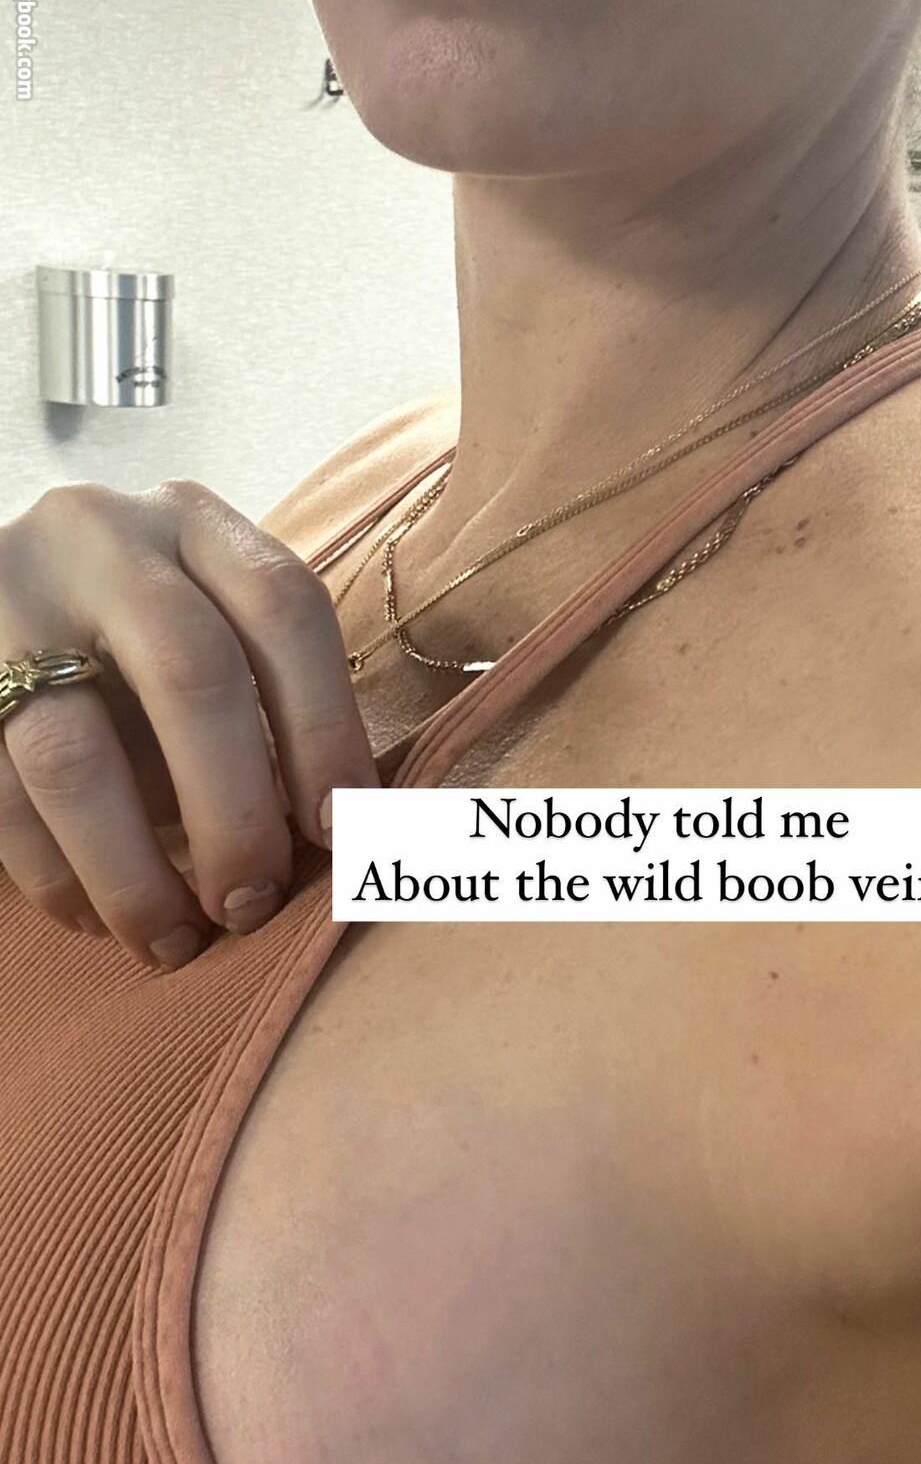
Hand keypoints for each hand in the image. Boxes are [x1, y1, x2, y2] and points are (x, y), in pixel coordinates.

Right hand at [0, 478, 378, 970]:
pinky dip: (55, 877)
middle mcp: (100, 540)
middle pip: (192, 675)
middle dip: (235, 813)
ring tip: (175, 940)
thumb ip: (267, 720)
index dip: (325, 728)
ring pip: (75, 757)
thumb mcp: (205, 642)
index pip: (285, 608)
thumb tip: (342, 847)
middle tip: (253, 904)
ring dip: (134, 871)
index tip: (341, 836)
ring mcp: (7, 602)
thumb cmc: (131, 652)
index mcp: (194, 523)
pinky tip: (93, 921)